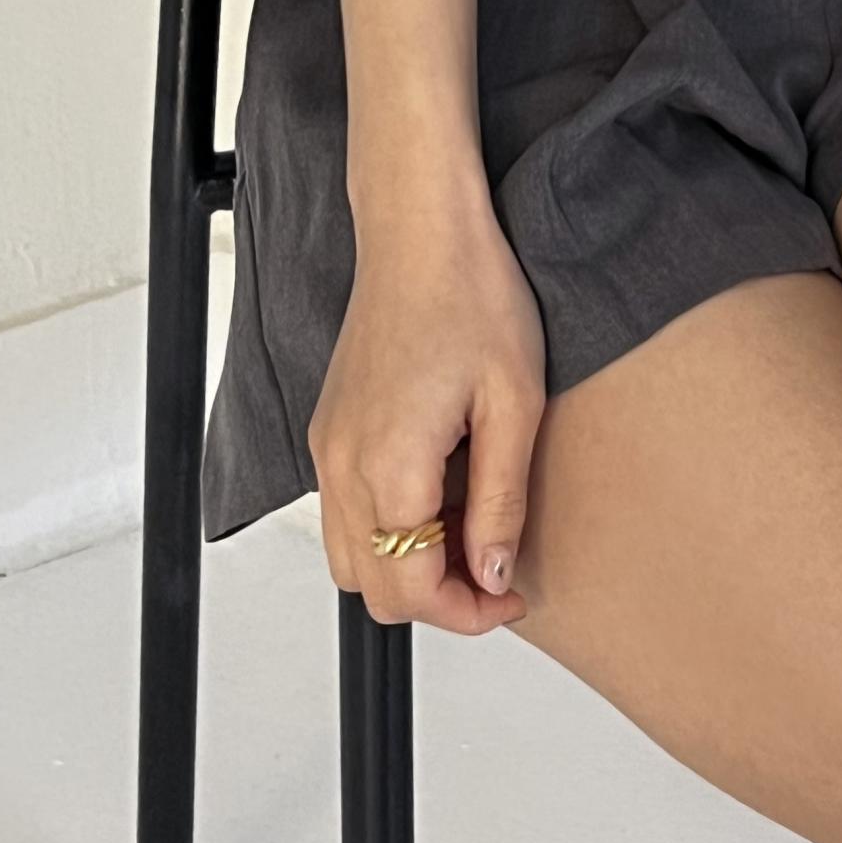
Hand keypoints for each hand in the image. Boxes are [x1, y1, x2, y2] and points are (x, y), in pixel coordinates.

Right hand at [309, 203, 545, 634]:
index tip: (512, 595)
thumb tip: (491, 576)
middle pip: (373, 588)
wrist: (421, 229)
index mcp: (389, 465)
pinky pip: (345, 511)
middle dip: (437, 599)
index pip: (412, 591)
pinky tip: (440, 488)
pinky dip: (388, 527)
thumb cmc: (472, 295)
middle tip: (497, 571)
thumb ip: (499, 501)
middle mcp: (342, 465)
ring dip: (408, 565)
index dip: (468, 613)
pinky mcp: (328, 426)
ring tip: (470, 527)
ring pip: (351, 557)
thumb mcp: (514, 402)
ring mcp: (327, 445)